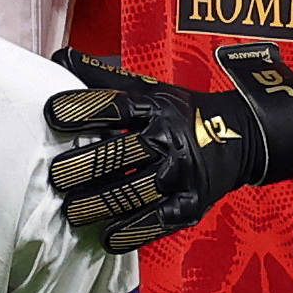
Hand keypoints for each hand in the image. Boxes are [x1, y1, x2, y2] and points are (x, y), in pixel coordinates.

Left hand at [42, 42, 292, 250]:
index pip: (114, 106)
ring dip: (99, 203)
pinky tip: (107, 237)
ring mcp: (180, 174)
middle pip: (119, 154)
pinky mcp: (190, 204)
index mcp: (154, 107)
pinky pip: (158, 222)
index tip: (50, 113)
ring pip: (134, 192)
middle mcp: (167, 139)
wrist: (242, 135)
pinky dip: (131, 232)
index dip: (82, 109)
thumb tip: (60, 55)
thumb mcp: (148, 89)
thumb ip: (103, 79)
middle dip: (83, 166)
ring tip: (70, 211)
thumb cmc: (178, 112)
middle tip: (54, 177)